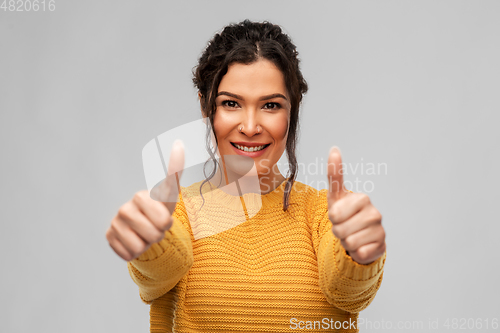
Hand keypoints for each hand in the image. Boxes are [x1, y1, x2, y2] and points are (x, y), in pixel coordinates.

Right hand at [106, 140, 184, 260]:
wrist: (144, 229)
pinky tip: (134, 241)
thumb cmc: (159, 210)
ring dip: (147, 244)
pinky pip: (129, 255)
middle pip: (154, 235)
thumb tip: (180, 142)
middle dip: (159, 235)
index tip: (164, 217)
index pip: (162, 219)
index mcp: (140, 196)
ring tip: (145, 234)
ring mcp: (114, 223)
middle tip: (155, 227)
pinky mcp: (108, 238)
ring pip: (141, 247)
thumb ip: (175, 170)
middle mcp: (124, 208)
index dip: (166, 223)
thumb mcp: (170, 195)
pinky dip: (135, 252)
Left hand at [327, 147, 385, 264]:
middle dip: (338, 232)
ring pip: (349, 242)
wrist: (357, 237)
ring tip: (351, 236)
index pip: (335, 214)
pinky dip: (356, 253)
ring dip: (346, 243)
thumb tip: (334, 148)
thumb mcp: (336, 196)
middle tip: (344, 227)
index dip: (333, 218)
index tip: (338, 215)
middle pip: (341, 230)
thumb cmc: (345, 215)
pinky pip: (359, 253)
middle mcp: (375, 213)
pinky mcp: (382, 247)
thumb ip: (335, 174)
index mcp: (362, 199)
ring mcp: (380, 230)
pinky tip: (361, 246)